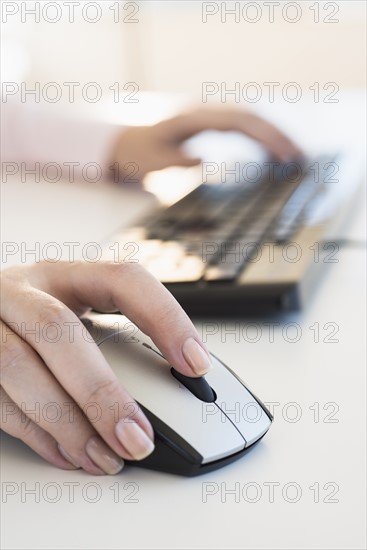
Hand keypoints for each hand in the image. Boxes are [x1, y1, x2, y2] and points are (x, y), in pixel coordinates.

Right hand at [0, 261, 211, 473]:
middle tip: (137, 438)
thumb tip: (172, 388)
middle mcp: (22, 290)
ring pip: (18, 367)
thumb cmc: (37, 320)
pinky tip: (68, 454)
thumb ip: (113, 340)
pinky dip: (35, 433)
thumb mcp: (75, 313)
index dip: (165, 318)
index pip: (123, 279)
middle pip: (60, 330)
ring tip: (103, 457)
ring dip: (65, 422)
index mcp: (65, 274)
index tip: (196, 364)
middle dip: (101, 392)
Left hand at [111, 107, 303, 181]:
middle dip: (277, 136)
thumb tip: (204, 161)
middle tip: (300, 158)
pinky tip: (276, 154)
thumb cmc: (139, 153)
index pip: (238, 122)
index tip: (282, 154)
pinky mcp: (212, 129)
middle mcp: (206, 115)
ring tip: (297, 157)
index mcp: (194, 119)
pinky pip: (244, 130)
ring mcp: (210, 120)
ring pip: (251, 122)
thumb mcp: (151, 161)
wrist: (128, 145)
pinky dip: (262, 140)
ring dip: (274, 137)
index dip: (263, 136)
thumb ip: (174, 161)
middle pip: (251, 118)